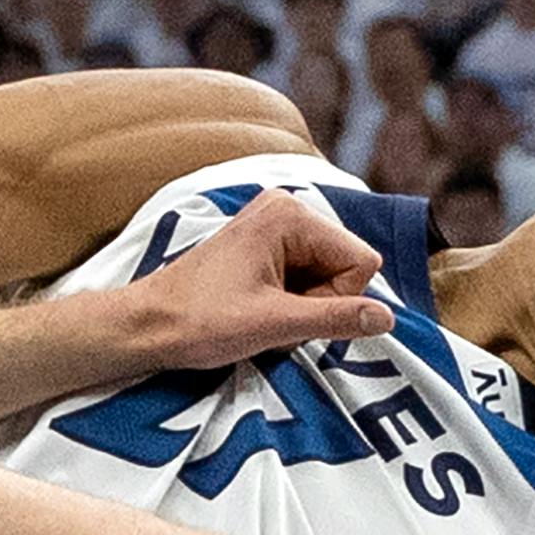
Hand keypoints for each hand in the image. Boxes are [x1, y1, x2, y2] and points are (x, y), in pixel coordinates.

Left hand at [120, 188, 395, 371]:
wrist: (148, 325)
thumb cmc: (199, 321)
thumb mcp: (274, 324)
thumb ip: (336, 318)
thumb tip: (386, 318)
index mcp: (290, 215)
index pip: (361, 261)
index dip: (337, 299)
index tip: (294, 313)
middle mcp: (285, 208)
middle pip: (345, 266)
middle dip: (319, 302)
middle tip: (273, 316)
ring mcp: (274, 225)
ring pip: (327, 276)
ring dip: (304, 306)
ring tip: (261, 314)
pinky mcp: (265, 244)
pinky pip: (306, 276)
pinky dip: (290, 302)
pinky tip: (258, 309)